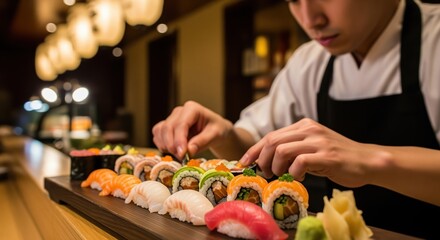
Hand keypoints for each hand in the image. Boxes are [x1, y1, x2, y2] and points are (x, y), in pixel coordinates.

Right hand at [152, 101, 232, 159]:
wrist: (216, 130)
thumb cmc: (217, 130)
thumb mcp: (215, 135)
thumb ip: (202, 142)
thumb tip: (188, 151)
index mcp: (192, 109)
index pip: (180, 124)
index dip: (179, 140)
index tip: (181, 154)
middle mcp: (179, 111)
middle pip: (167, 128)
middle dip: (171, 145)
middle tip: (181, 157)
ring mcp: (171, 118)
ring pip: (159, 131)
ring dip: (165, 145)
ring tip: (179, 155)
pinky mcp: (167, 126)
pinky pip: (157, 134)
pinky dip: (162, 144)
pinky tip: (173, 151)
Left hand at [240, 118, 380, 187]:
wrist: (367, 161)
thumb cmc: (337, 157)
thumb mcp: (312, 147)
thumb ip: (293, 149)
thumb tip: (267, 161)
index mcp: (303, 126)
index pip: (271, 135)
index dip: (254, 150)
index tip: (244, 163)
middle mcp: (309, 129)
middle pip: (272, 141)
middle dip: (261, 160)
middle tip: (264, 173)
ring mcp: (318, 141)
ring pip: (282, 150)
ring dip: (276, 166)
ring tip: (281, 175)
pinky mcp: (327, 155)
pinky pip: (300, 162)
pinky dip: (294, 172)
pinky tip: (299, 177)